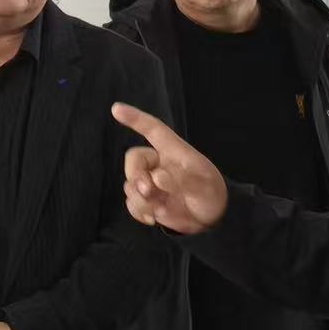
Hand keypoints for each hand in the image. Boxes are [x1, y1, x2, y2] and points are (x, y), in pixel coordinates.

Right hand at [116, 103, 229, 233]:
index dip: (135, 118)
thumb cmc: (212, 195)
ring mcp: (151, 183)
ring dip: (140, 199)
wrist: (211, 220)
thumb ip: (183, 181)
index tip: (116, 108)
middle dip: (135, 176)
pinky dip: (139, 212)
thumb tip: (157, 176)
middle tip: (147, 191)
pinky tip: (153, 218)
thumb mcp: (205, 187)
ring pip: (130, 185)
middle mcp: (159, 164)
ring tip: (159, 210)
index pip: (153, 129)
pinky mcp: (147, 200)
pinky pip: (131, 202)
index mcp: (174, 152)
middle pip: (133, 160)